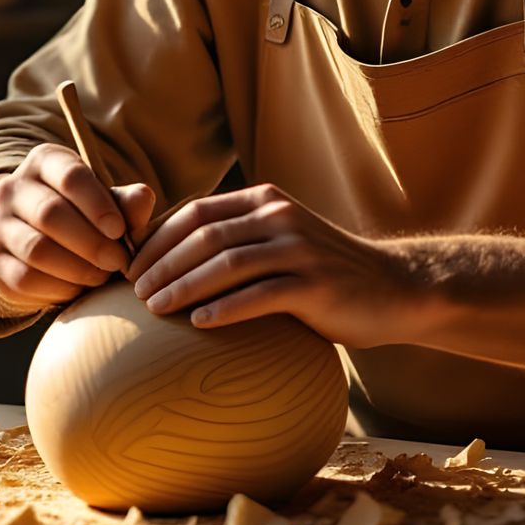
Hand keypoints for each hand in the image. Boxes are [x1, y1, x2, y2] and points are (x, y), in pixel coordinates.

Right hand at [0, 144, 155, 309]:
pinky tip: (79, 288)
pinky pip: (25, 278)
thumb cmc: (83, 216)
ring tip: (102, 276)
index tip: (119, 231)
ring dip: (77, 267)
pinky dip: (58, 287)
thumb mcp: (107, 203)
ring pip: (36, 248)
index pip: (70, 176)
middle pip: (51, 213)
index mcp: (45, 162)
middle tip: (118, 262)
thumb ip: (127, 202)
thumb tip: (144, 198)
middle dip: (91, 242)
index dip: (97, 205)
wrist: (37, 243)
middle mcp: (13, 188)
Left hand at [124, 183, 427, 346]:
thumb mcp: (280, 243)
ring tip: (155, 308)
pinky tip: (199, 324)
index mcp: (265, 201)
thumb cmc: (324, 274)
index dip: (157, 239)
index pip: (195, 212)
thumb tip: (169, 264)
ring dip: (184, 285)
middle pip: (204, 235)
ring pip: (226, 262)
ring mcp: (300, 249)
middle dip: (162, 264)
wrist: (394, 289)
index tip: (130, 268)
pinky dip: (225, 308)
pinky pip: (260, 295)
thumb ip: (238, 242)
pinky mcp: (316, 284)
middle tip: (135, 293)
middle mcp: (280, 217)